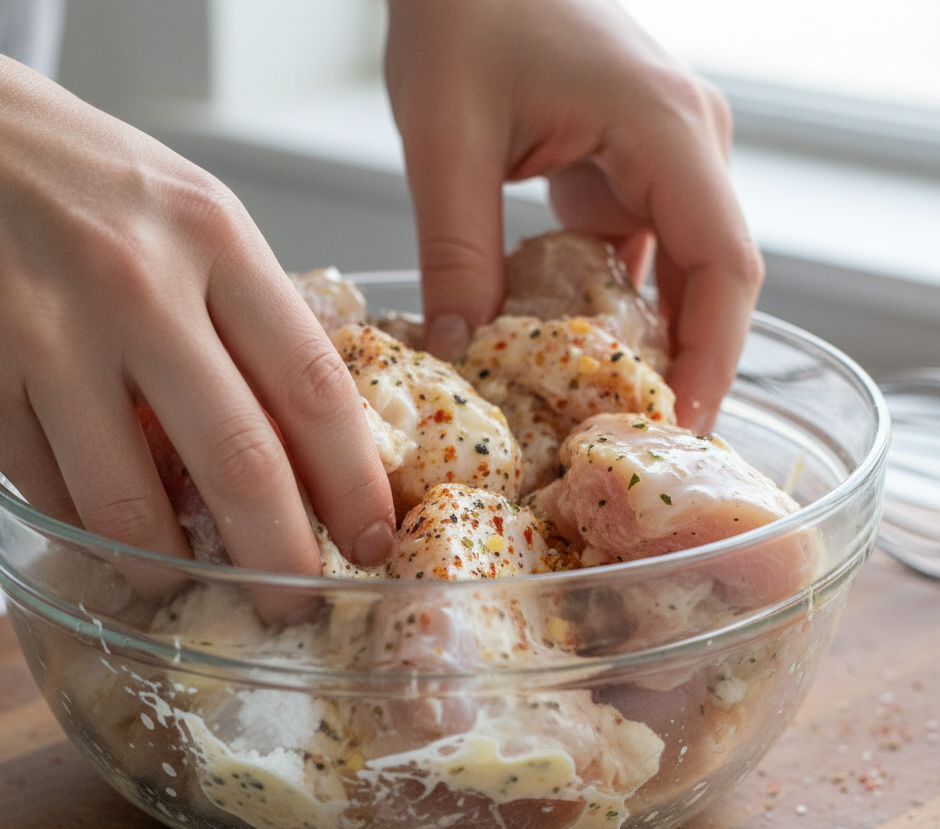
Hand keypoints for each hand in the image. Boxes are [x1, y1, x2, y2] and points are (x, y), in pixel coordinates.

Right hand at [0, 8, 394, 573]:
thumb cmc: (78, 179)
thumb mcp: (191, 218)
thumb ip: (250, 317)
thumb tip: (308, 436)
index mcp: (213, 239)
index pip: (313, 386)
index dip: (353, 483)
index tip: (371, 538)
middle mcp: (134, 285)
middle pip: (239, 461)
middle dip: (279, 559)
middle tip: (296, 602)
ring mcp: (43, 333)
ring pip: (127, 503)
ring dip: (168, 566)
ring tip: (185, 578)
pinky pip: (49, 489)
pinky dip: (86, 525)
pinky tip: (104, 525)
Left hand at [385, 0, 763, 432]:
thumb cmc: (464, 12)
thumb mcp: (447, 140)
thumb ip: (457, 253)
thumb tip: (458, 356)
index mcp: (666, 129)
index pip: (724, 266)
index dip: (713, 357)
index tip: (680, 428)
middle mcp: (687, 142)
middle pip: (714, 279)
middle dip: (684, 364)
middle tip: (637, 443)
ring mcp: (664, 153)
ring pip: (680, 270)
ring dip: (648, 340)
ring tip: (607, 413)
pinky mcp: (630, 164)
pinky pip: (641, 251)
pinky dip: (615, 305)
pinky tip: (571, 349)